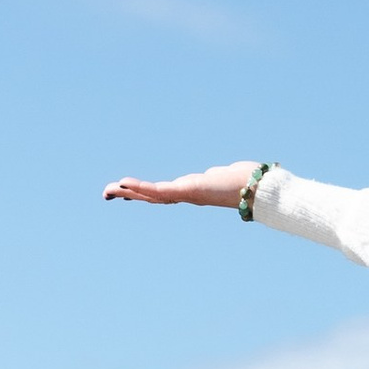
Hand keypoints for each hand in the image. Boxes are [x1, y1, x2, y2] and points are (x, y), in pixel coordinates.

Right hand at [102, 161, 263, 206]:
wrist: (260, 189)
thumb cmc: (251, 181)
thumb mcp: (231, 174)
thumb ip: (223, 174)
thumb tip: (227, 173)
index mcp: (195, 190)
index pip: (165, 192)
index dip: (147, 192)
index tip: (130, 191)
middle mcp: (188, 195)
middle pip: (153, 196)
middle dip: (131, 194)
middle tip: (109, 193)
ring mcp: (186, 195)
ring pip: (151, 195)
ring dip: (129, 192)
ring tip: (109, 191)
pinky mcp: (186, 192)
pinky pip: (158, 191)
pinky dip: (139, 188)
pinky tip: (123, 185)